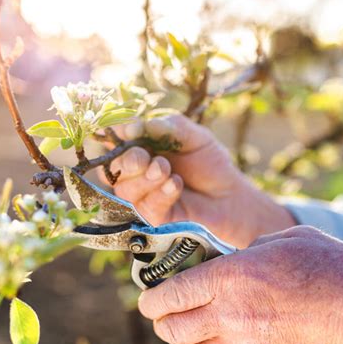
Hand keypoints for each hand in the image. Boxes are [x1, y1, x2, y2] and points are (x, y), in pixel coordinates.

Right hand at [101, 115, 294, 247]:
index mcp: (141, 148)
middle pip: (113, 168)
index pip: (115, 141)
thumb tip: (133, 126)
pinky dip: (160, 194)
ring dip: (146, 179)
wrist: (229, 195)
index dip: (115, 135)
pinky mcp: (153, 217)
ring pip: (125, 189)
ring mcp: (142, 196)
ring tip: (167, 170)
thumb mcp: (194, 136)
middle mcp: (136, 172)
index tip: (128, 131)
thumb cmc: (210, 163)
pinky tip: (176, 185)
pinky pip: (145, 206)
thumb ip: (167, 127)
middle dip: (128, 161)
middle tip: (147, 158)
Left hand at [138, 226, 342, 343]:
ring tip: (182, 333)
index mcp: (231, 277)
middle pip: (174, 328)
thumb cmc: (331, 267)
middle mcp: (230, 314)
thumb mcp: (285, 239)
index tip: (145, 300)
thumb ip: (251, 248)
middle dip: (161, 322)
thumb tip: (235, 258)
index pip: (172, 294)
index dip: (151, 299)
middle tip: (161, 314)